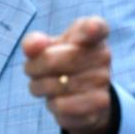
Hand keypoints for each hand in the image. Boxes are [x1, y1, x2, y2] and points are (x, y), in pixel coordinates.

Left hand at [22, 17, 112, 133]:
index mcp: (92, 34)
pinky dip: (52, 105)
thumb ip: (35, 42)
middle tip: (31, 70)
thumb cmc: (60, 64)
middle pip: (51, 60)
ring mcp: (103, 80)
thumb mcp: (46, 48)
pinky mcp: (99, 104)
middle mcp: (102, 55)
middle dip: (33, 68)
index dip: (92, 28)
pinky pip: (62, 106)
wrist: (83, 97)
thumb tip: (32, 45)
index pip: (97, 27)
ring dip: (39, 88)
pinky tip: (58, 100)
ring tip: (45, 86)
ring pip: (54, 86)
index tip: (90, 28)